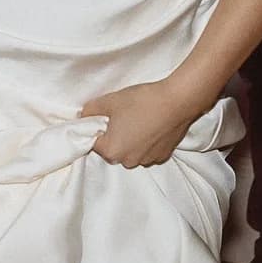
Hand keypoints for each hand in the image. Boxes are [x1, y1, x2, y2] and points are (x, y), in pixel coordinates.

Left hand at [80, 77, 211, 168]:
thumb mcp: (108, 101)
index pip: (94, 142)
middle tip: (121, 116)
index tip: (105, 116)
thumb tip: (84, 117)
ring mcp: (147, 160)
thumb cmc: (141, 102)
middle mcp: (128, 161)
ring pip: (130, 151)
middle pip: (113, 149)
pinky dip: (146, 141)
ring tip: (138, 119)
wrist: (177, 101)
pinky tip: (151, 125)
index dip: (97, 128)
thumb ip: (89, 111)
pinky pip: (147, 150)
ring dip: (131, 140)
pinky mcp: (163, 156)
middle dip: (113, 135)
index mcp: (112, 151)